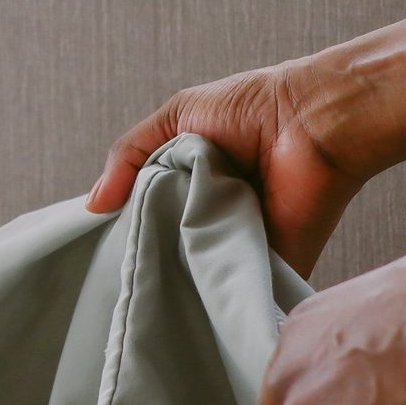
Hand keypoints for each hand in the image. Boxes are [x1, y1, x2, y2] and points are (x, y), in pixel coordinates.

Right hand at [85, 60, 378, 278]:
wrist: (312, 122)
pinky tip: (189, 297)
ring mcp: (239, 246)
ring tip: (153, 283)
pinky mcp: (268, 269)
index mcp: (190, 184)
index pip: (146, 217)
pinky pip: (235, 292)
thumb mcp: (175, 117)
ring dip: (177, 276)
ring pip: (195, 275)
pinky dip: (214, 296)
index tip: (98, 247)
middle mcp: (212, 218)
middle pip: (166, 250)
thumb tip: (93, 206)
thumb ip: (128, 155)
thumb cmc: (252, 107)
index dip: (123, 229)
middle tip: (125, 267)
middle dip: (147, 256)